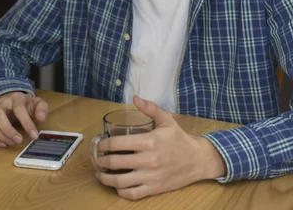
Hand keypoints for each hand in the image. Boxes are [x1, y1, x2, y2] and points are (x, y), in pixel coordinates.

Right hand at [0, 91, 48, 147]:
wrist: (11, 100)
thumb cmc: (25, 104)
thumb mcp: (37, 103)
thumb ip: (42, 109)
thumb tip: (41, 118)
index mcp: (15, 98)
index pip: (19, 109)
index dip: (26, 123)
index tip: (34, 135)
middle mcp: (1, 104)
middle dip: (8, 130)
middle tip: (19, 141)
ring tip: (12, 143)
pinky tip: (1, 144)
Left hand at [94, 95, 225, 199]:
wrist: (196, 160)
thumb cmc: (179, 138)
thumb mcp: (166, 119)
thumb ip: (150, 108)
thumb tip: (135, 98)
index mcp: (149, 141)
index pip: (118, 143)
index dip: (103, 144)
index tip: (99, 144)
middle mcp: (148, 160)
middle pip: (115, 162)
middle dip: (100, 161)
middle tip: (96, 158)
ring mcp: (150, 177)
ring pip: (120, 181)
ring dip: (105, 178)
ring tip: (100, 173)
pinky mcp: (154, 189)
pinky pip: (132, 194)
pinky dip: (120, 191)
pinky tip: (116, 185)